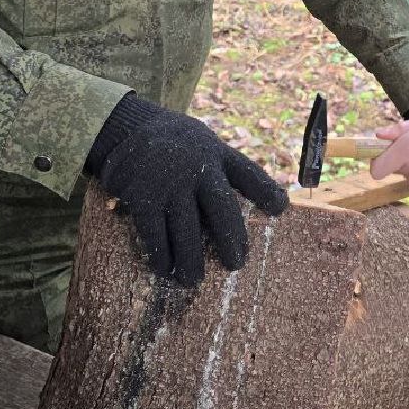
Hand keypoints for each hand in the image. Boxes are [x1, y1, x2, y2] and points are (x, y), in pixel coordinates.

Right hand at [89, 95, 287, 286]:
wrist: (128, 127)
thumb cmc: (179, 145)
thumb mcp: (207, 146)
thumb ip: (230, 171)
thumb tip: (270, 202)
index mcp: (218, 155)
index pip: (248, 173)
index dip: (266, 191)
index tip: (280, 209)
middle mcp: (197, 168)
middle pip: (222, 210)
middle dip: (232, 240)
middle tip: (236, 265)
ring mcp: (170, 183)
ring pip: (187, 231)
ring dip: (191, 260)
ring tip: (193, 280)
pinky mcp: (143, 196)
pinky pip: (154, 233)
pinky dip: (161, 255)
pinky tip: (165, 268)